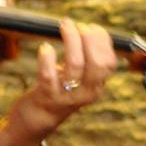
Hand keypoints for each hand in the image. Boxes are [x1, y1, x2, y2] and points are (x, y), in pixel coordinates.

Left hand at [10, 19, 116, 137]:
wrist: (37, 120)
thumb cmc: (58, 91)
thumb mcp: (79, 79)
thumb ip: (87, 60)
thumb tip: (91, 30)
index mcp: (96, 86)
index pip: (109, 63)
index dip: (103, 42)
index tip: (92, 27)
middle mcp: (86, 92)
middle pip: (97, 64)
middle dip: (90, 40)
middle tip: (80, 26)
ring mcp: (67, 95)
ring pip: (75, 65)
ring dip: (71, 41)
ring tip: (64, 25)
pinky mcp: (47, 96)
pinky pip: (48, 75)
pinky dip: (47, 59)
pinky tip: (45, 47)